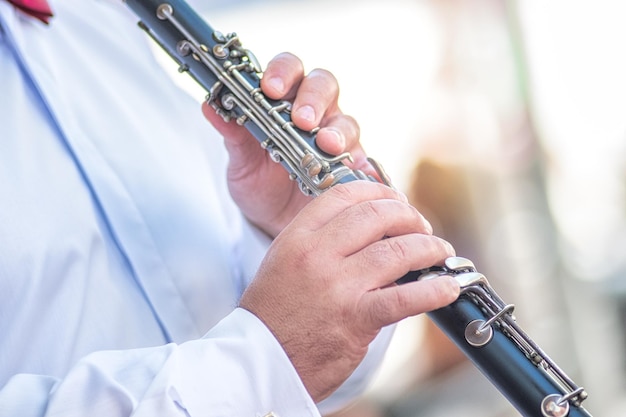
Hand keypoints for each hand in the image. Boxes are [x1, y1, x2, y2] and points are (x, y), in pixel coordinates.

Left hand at [202, 52, 371, 237]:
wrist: (273, 223)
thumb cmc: (259, 185)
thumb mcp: (241, 162)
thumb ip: (232, 134)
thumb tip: (210, 105)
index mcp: (285, 101)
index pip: (289, 70)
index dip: (282, 73)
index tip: (270, 89)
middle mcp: (315, 113)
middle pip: (325, 86)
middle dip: (314, 99)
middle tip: (301, 120)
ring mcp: (338, 139)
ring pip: (347, 121)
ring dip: (338, 132)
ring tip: (327, 147)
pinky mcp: (353, 167)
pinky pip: (364, 161)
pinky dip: (360, 165)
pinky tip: (355, 173)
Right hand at [238, 181, 459, 401]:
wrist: (260, 361)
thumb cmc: (274, 313)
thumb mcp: (285, 260)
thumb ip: (321, 239)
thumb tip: (370, 226)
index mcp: (298, 237)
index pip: (345, 196)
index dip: (379, 192)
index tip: (396, 200)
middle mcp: (317, 255)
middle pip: (376, 216)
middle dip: (409, 216)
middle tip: (422, 225)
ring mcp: (338, 285)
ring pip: (397, 251)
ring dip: (428, 248)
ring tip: (439, 251)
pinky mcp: (356, 318)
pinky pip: (405, 298)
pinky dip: (434, 291)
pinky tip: (447, 288)